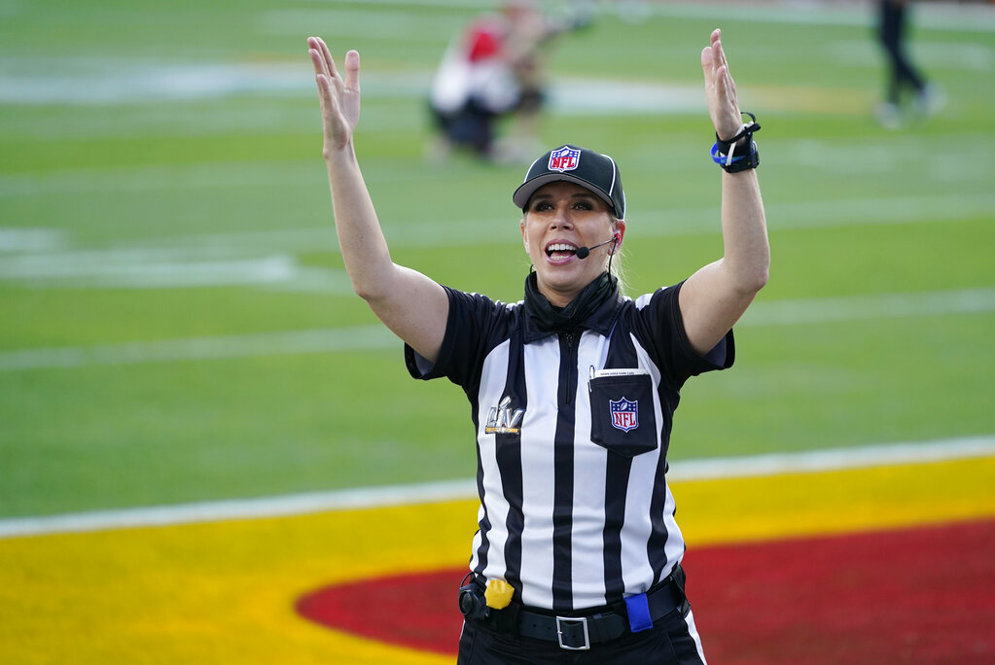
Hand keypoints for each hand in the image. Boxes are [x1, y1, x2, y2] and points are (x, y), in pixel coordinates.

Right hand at [308, 36, 360, 155]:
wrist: (342, 138)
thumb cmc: (345, 115)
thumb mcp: (352, 90)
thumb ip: (352, 72)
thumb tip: (352, 50)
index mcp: (334, 84)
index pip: (328, 64)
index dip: (323, 51)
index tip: (316, 38)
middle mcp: (328, 90)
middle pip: (322, 68)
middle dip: (317, 54)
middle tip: (310, 38)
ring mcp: (328, 100)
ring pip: (322, 80)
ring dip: (318, 66)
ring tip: (313, 52)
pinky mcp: (330, 111)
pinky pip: (327, 97)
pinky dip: (324, 87)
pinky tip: (321, 77)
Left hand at [701, 29, 744, 141]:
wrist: (730, 130)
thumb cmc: (721, 107)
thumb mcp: (712, 85)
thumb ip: (708, 68)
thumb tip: (705, 49)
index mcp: (721, 78)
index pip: (719, 59)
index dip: (716, 45)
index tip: (716, 32)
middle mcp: (725, 83)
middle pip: (721, 63)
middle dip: (718, 48)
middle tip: (716, 33)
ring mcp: (725, 93)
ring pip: (722, 74)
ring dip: (719, 59)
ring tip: (717, 46)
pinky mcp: (724, 103)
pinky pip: (722, 90)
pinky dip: (722, 79)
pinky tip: (721, 70)